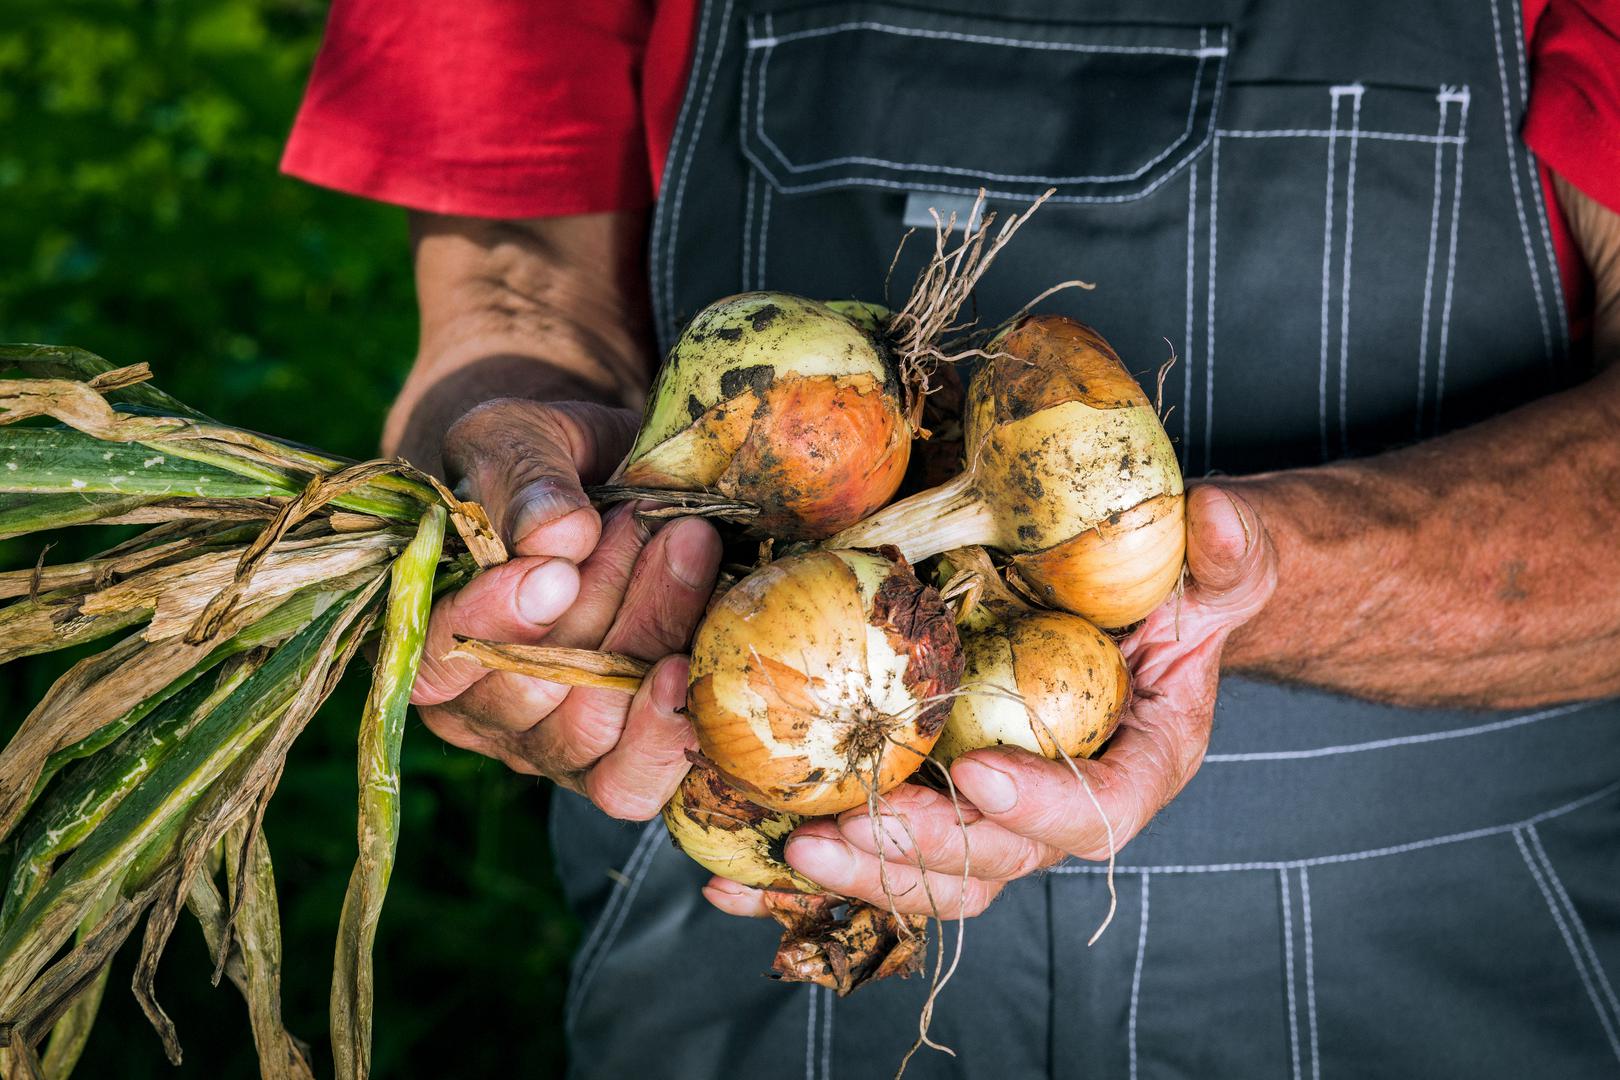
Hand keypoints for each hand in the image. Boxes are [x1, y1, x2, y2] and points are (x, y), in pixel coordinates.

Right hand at [410, 398, 721, 819]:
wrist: (600, 480)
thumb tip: (559, 535)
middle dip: (600, 602)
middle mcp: (476, 709)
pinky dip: (664, 730)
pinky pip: (630, 783)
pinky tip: (689, 664)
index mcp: (424, 636)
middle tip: (641, 521)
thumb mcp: (517, 437)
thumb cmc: (541, 464)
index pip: (440, 660)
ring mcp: (546, 744)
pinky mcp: (614, 761)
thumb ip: (525, 477)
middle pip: (531, 693)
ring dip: (647, 634)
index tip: (559, 568)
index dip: (495, 623)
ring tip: (683, 545)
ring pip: (591, 727)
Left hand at [703, 484, 1275, 917]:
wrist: (1128, 604)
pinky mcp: (931, 795)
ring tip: (790, 848)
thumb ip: (1231, 558)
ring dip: (857, 870)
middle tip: (842, 831)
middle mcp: (1058, 806)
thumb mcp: (1220, 566)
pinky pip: (873, 844)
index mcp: (1136, 766)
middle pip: (993, 863)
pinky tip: (733, 879)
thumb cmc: (1176, 588)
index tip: (985, 778)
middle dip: (917, 854)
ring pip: (927, 873)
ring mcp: (987, 810)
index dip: (1044, 810)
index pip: (1099, 813)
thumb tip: (1220, 519)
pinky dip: (810, 869)